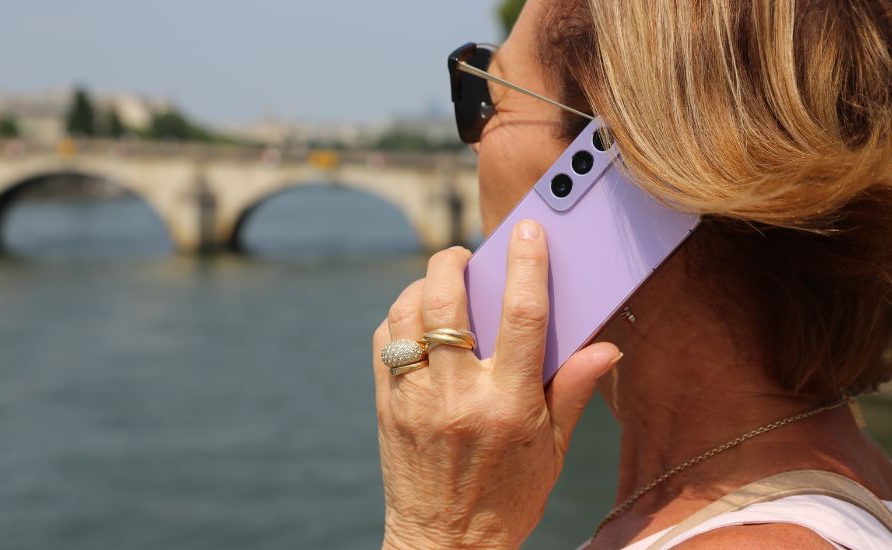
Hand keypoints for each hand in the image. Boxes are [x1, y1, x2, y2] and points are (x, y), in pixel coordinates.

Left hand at [372, 220, 621, 548]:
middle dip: (455, 261)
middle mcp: (457, 395)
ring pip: (408, 314)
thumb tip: (607, 347)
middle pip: (448, 301)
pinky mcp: (387, 405)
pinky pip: (384, 341)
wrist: (444, 544)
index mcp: (508, 404)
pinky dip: (399, 317)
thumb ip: (572, 389)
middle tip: (466, 255)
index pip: (522, 317)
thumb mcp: (552, 449)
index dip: (528, 266)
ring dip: (423, 286)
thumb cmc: (508, 498)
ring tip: (442, 284)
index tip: (528, 231)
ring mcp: (415, 399)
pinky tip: (418, 321)